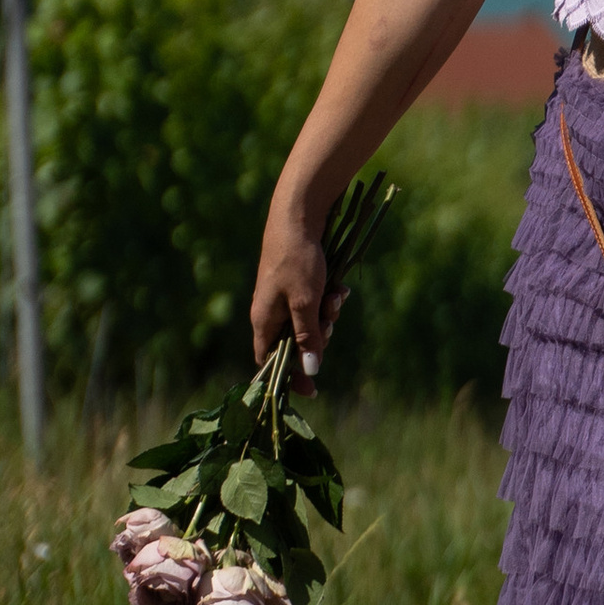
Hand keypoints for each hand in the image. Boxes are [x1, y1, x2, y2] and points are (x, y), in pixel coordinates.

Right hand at [251, 196, 344, 382]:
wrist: (298, 214)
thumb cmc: (297, 259)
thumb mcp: (306, 303)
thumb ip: (307, 338)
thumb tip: (310, 372)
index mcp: (263, 321)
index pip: (270, 363)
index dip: (289, 378)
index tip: (313, 390)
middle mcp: (269, 312)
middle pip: (295, 344)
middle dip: (319, 336)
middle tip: (330, 320)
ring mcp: (282, 297)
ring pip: (309, 322)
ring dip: (327, 315)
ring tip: (336, 296)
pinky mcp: (296, 284)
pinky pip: (314, 304)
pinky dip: (328, 299)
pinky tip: (339, 288)